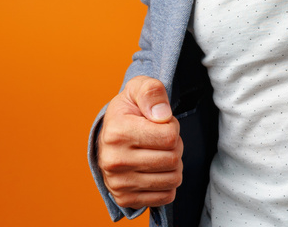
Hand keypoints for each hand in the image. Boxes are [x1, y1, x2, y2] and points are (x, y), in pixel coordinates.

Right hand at [98, 76, 182, 210]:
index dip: (173, 127)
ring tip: (160, 153)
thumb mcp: (139, 88)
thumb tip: (162, 116)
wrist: (111, 133)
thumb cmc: (130, 109)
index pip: (169, 136)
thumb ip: (152, 92)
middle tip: (163, 139)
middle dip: (176, 146)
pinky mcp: (124, 198)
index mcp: (117, 132)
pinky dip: (168, 183)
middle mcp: (113, 160)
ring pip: (172, 179)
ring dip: (174, 165)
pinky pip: (165, 197)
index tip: (161, 122)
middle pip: (172, 159)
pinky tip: (156, 170)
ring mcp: (117, 183)